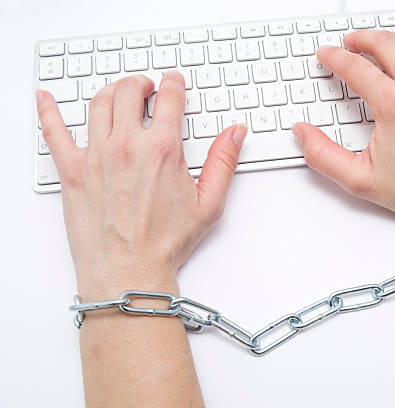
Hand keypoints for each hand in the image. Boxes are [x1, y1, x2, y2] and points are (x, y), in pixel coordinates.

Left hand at [36, 71, 246, 299]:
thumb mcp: (209, 202)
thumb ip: (223, 161)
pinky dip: (48, 110)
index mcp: (162, 150)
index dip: (173, 84)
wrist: (129, 272)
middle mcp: (127, 146)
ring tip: (117, 93)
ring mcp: (96, 155)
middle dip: (141, 83)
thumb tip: (235, 133)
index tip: (173, 82)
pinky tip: (45, 98)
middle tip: (145, 86)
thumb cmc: (166, 243)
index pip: (168, 98)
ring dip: (110, 90)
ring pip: (98, 103)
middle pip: (129, 92)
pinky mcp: (72, 171)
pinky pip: (53, 131)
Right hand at [292, 31, 394, 234]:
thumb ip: (323, 155)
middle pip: (385, 45)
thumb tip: (303, 132)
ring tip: (376, 43)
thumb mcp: (358, 179)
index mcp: (394, 107)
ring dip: (390, 38)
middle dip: (361, 39)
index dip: (335, 57)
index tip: (327, 54)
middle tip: (349, 43)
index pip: (356, 67)